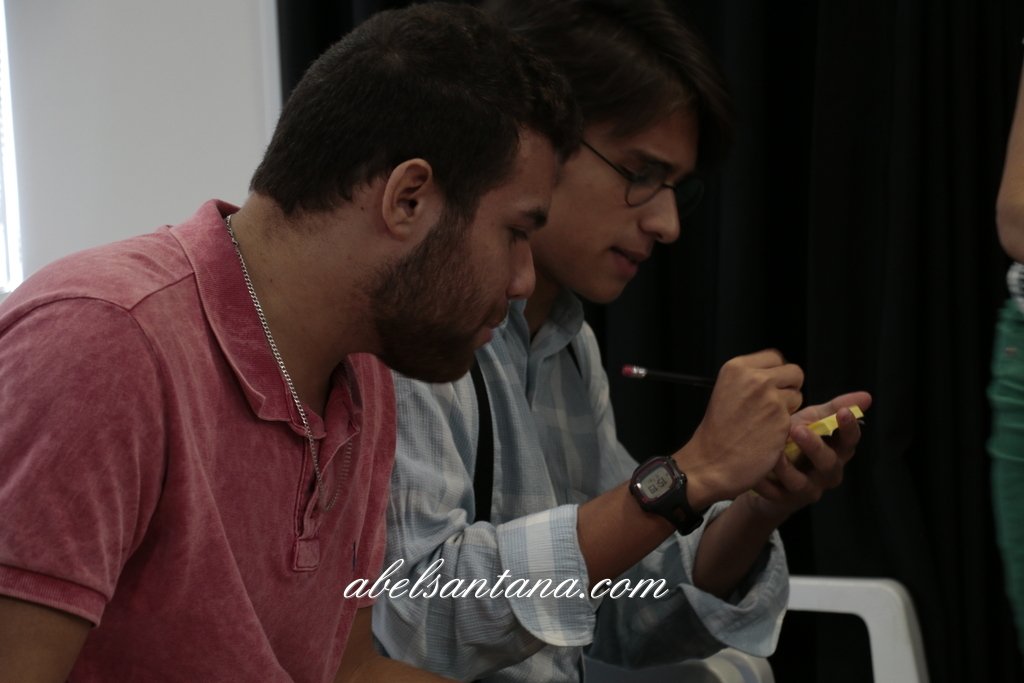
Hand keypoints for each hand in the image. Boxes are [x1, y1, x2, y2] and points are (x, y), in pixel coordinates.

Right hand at [678, 349, 804, 503]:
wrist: (711, 462)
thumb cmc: (717, 431)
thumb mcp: (726, 390)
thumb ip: (750, 379)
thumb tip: (777, 376)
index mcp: (737, 368)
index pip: (775, 357)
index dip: (776, 374)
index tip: (768, 388)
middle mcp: (755, 378)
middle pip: (794, 372)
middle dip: (788, 388)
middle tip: (772, 405)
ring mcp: (770, 398)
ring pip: (798, 395)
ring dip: (789, 408)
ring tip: (766, 422)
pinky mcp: (782, 419)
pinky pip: (797, 417)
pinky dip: (787, 427)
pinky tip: (769, 435)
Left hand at [747, 391, 872, 518]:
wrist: (770, 473)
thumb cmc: (795, 442)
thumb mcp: (811, 422)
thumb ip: (832, 409)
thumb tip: (867, 396)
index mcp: (837, 451)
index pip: (849, 441)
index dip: (849, 428)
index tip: (843, 412)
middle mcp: (827, 473)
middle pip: (827, 463)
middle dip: (814, 447)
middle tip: (798, 429)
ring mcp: (807, 489)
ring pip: (800, 482)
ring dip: (786, 467)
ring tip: (773, 453)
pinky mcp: (785, 501)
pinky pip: (774, 493)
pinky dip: (763, 483)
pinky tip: (754, 474)